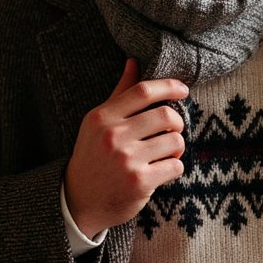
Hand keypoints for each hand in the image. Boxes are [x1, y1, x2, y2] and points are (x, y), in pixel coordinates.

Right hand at [64, 58, 188, 238]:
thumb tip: (134, 62)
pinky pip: (176, 166)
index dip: (169, 86)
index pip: (143, 91)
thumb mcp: (98, 123)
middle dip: (177, 123)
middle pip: (166, 115)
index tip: (183, 90)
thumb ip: (119, 94)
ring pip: (175, 141)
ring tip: (165, 154)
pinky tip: (161, 171)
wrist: (79, 200)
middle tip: (172, 130)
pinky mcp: (140, 182)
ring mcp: (126, 159)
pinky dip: (174, 168)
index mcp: (102, 117)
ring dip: (176, 148)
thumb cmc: (93, 156)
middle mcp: (113, 136)